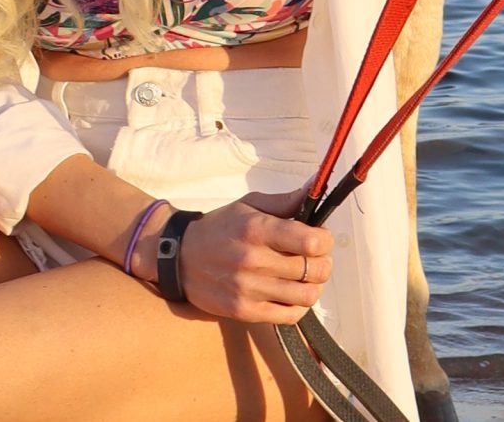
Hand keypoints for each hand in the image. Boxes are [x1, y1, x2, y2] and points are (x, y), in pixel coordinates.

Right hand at [151, 188, 333, 323]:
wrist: (179, 257)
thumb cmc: (220, 228)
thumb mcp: (249, 205)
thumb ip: (285, 201)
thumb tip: (315, 187)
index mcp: (257, 230)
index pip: (311, 242)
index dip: (325, 241)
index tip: (320, 239)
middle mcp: (253, 260)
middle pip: (313, 270)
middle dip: (323, 263)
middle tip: (315, 259)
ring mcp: (248, 289)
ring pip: (306, 296)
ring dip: (313, 286)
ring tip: (305, 278)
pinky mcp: (243, 311)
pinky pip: (288, 316)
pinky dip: (298, 307)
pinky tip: (291, 295)